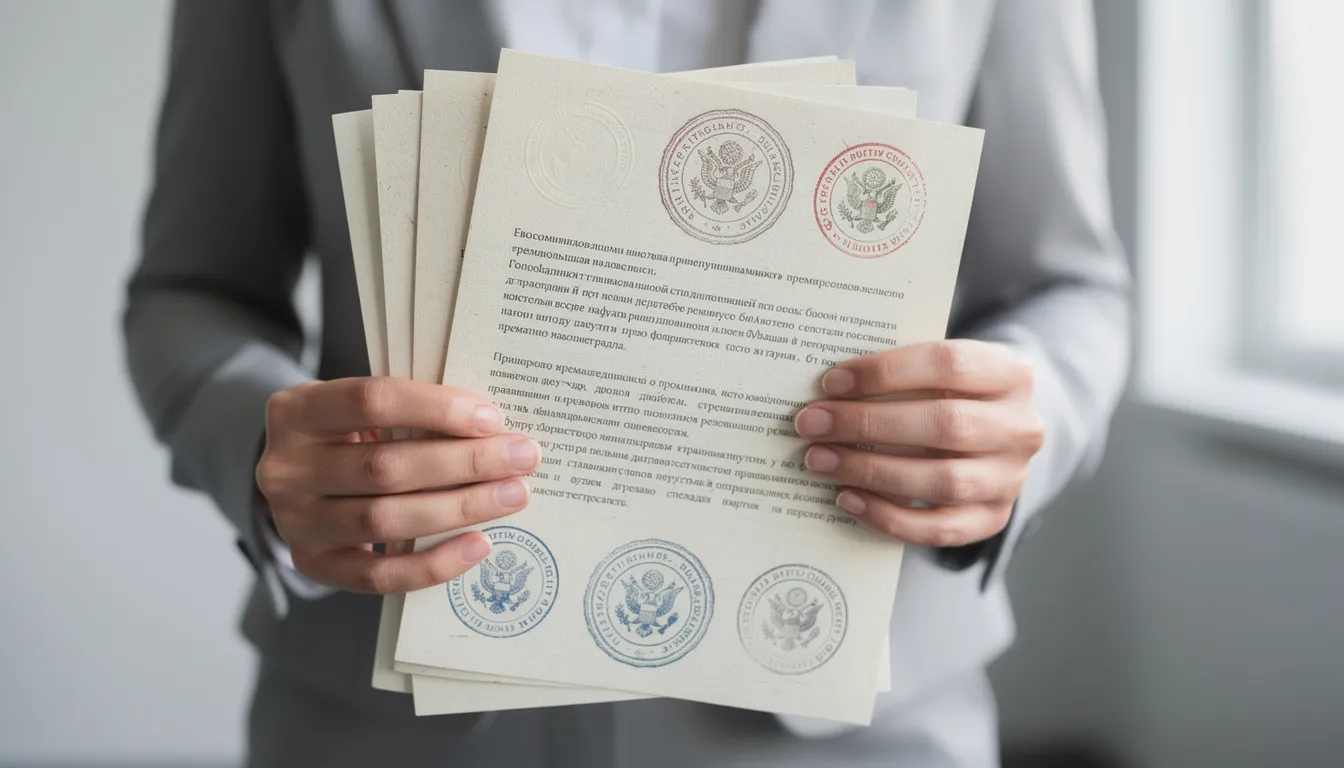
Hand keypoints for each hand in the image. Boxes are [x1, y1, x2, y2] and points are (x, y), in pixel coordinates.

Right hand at [255, 378, 540, 593]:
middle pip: (384, 467)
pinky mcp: (314, 564)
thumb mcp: (360, 409)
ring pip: (384, 519)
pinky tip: (479, 545)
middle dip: (464, 462)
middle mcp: (286, 467)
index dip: (435, 409)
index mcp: (297, 410)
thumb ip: (410, 411)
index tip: (491, 417)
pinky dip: (433, 563)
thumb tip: (494, 428)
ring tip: (511, 496)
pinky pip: (377, 575)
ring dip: (458, 508)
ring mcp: (295, 522)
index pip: (370, 401)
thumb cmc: (348, 433)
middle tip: (522, 458)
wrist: (299, 477)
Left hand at [794, 340, 1044, 547]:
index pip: (948, 365)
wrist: (996, 430)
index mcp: (1010, 373)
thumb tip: (828, 391)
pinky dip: (889, 517)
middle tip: (812, 423)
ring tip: (820, 461)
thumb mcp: (939, 369)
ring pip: (943, 481)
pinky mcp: (993, 518)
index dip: (886, 373)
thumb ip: (899, 374)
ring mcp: (1011, 478)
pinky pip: (940, 528)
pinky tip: (848, 499)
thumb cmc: (951, 391)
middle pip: (945, 425)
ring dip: (871, 472)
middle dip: (868, 424)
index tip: (832, 382)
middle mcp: (1020, 427)